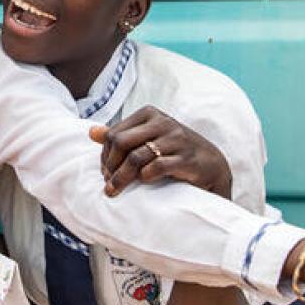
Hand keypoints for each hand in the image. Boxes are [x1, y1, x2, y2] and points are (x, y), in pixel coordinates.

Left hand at [91, 106, 232, 198]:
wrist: (212, 164)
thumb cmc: (175, 151)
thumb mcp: (148, 138)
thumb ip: (121, 135)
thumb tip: (91, 132)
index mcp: (150, 114)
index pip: (114, 133)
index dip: (104, 155)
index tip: (105, 172)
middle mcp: (163, 122)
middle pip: (121, 142)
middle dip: (110, 166)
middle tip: (108, 183)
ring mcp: (176, 139)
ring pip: (135, 157)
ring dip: (121, 178)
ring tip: (114, 191)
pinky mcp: (186, 158)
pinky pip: (156, 167)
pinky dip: (144, 177)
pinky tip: (142, 183)